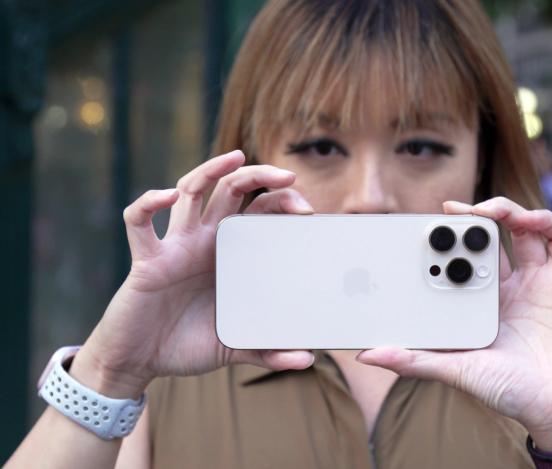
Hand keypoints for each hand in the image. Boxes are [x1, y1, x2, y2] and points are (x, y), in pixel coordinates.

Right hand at [72, 151, 315, 398]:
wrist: (139, 361)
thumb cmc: (185, 345)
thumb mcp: (233, 347)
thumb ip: (267, 350)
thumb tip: (308, 360)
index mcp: (229, 254)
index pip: (258, 211)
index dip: (282, 202)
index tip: (307, 212)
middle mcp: (204, 241)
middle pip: (231, 190)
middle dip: (259, 176)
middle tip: (288, 177)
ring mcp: (175, 246)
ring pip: (191, 191)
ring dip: (210, 170)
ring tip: (236, 157)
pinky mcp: (146, 260)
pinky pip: (139, 222)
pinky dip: (149, 204)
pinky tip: (167, 198)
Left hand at [357, 197, 551, 451]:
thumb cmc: (509, 393)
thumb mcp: (459, 371)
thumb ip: (417, 360)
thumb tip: (368, 354)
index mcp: (496, 296)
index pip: (481, 249)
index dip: (468, 227)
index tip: (447, 211)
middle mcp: (527, 284)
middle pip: (515, 231)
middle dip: (500, 211)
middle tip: (480, 208)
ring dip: (540, 216)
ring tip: (521, 216)